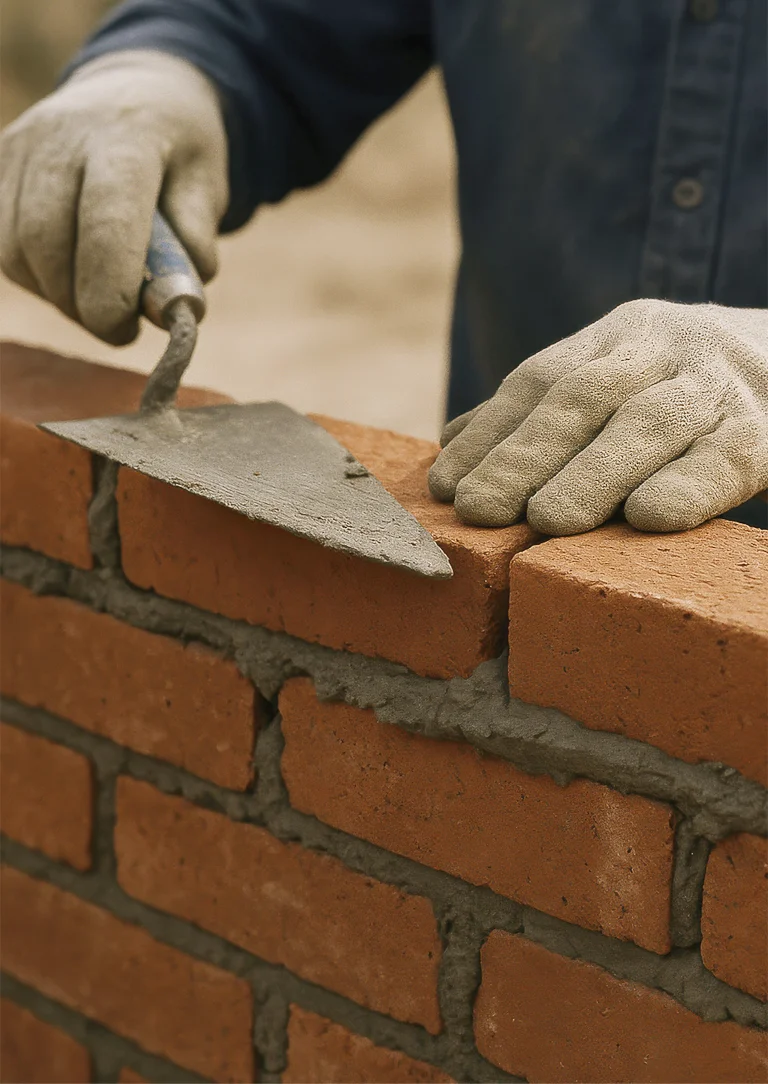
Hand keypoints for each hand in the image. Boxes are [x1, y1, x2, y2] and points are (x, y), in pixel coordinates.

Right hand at [0, 50, 227, 344]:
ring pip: (17, 252)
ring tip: (99, 297)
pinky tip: (72, 273)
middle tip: (118, 327)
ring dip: (58, 296)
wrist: (131, 91)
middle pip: (48, 243)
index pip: (105, 224)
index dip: (111, 292)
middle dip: (81, 305)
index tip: (128, 329)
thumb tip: (173, 307)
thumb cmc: (176, 151)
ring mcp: (19, 148)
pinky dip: (36, 278)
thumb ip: (194, 246)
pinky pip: (2, 247)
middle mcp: (60, 135)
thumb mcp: (208, 187)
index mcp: (125, 136)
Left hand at [429, 300, 767, 533]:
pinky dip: (689, 485)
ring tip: (548, 521)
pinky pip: (728, 455)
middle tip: (483, 509)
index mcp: (615, 336)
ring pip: (651, 422)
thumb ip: (543, 407)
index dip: (491, 433)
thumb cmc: (684, 384)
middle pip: (586, 397)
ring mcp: (717, 384)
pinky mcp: (767, 429)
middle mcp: (663, 349)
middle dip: (527, 455)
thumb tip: (454, 439)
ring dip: (595, 473)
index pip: (539, 380)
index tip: (447, 485)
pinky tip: (651, 518)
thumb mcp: (616, 373)